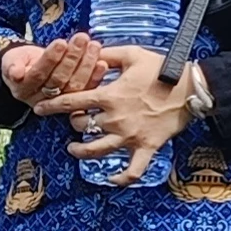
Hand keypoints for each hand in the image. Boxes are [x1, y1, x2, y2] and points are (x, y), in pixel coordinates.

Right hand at [0, 32, 88, 102]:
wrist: (28, 70)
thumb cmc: (21, 62)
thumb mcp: (11, 60)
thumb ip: (12, 65)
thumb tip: (15, 74)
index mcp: (24, 90)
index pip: (39, 74)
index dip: (50, 58)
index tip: (61, 42)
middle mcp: (42, 99)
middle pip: (59, 79)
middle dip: (72, 57)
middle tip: (82, 38)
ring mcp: (60, 101)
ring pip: (75, 84)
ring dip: (86, 64)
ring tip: (93, 45)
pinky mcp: (75, 99)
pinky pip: (86, 88)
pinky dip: (96, 76)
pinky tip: (103, 62)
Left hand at [34, 40, 194, 177]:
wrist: (192, 87)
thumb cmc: (162, 69)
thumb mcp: (132, 55)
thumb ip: (108, 55)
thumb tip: (89, 50)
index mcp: (109, 96)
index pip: (71, 102)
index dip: (51, 106)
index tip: (38, 109)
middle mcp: (115, 118)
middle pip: (82, 127)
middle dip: (74, 124)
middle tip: (75, 121)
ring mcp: (130, 136)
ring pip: (97, 151)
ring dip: (82, 152)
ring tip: (74, 150)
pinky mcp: (146, 147)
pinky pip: (133, 170)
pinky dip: (121, 178)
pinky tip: (111, 179)